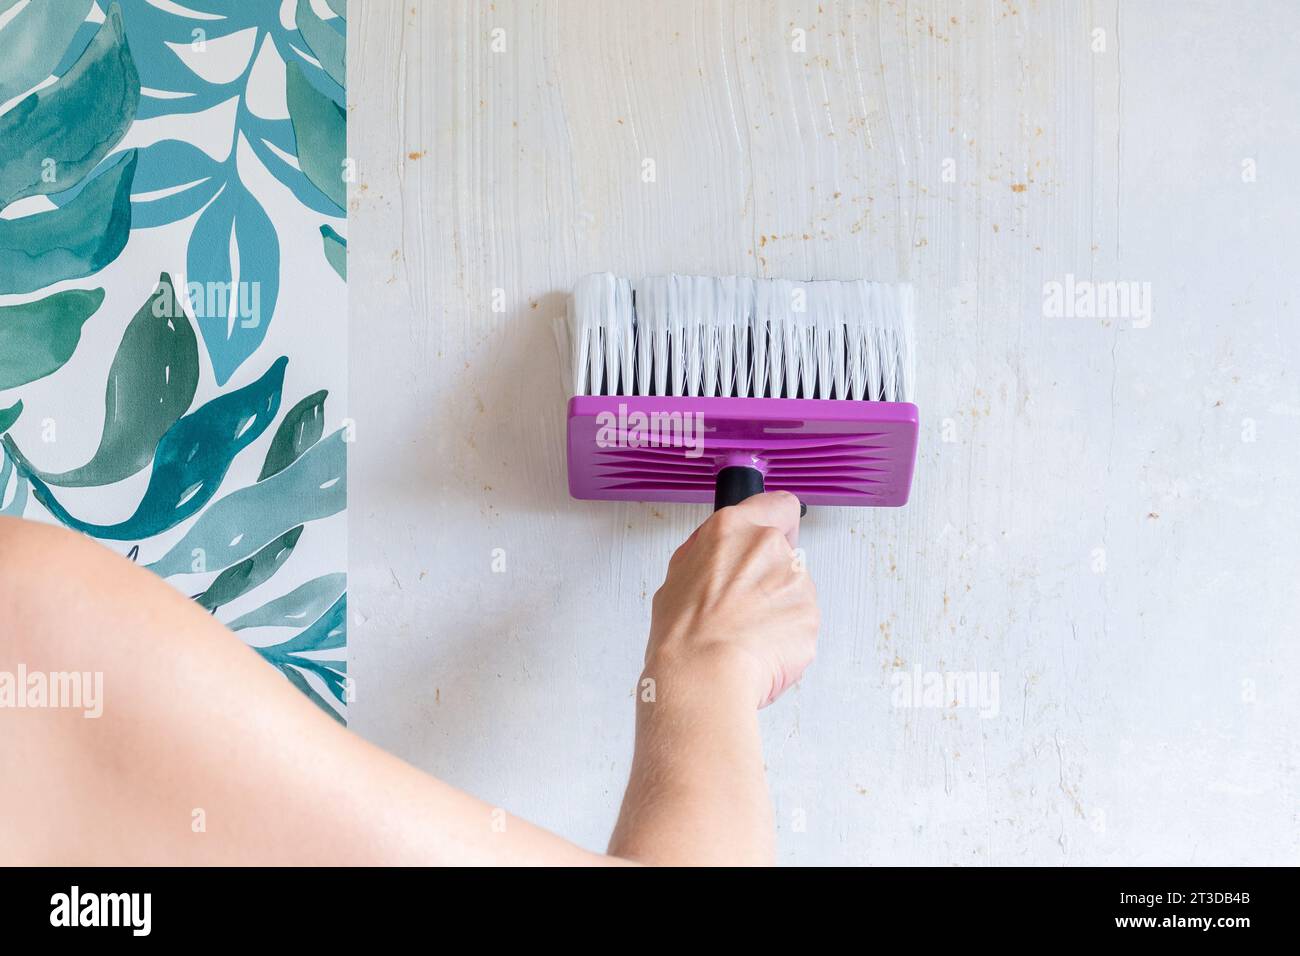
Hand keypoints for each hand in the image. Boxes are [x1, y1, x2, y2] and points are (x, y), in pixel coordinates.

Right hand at [646, 492, 818, 707]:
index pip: (777, 504)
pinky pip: (802, 622)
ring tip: (746, 634)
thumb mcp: (678, 576)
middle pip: (785, 553)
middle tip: (743, 605)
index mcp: (732, 528)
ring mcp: (794, 580)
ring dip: (779, 609)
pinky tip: (760, 649)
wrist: (704, 675)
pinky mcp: (811, 615)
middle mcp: (768, 546)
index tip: (777, 534)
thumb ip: (708, 554)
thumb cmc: (684, 634)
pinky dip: (787, 636)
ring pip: (795, 590)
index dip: (777, 522)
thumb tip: (717, 554)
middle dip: (771, 576)